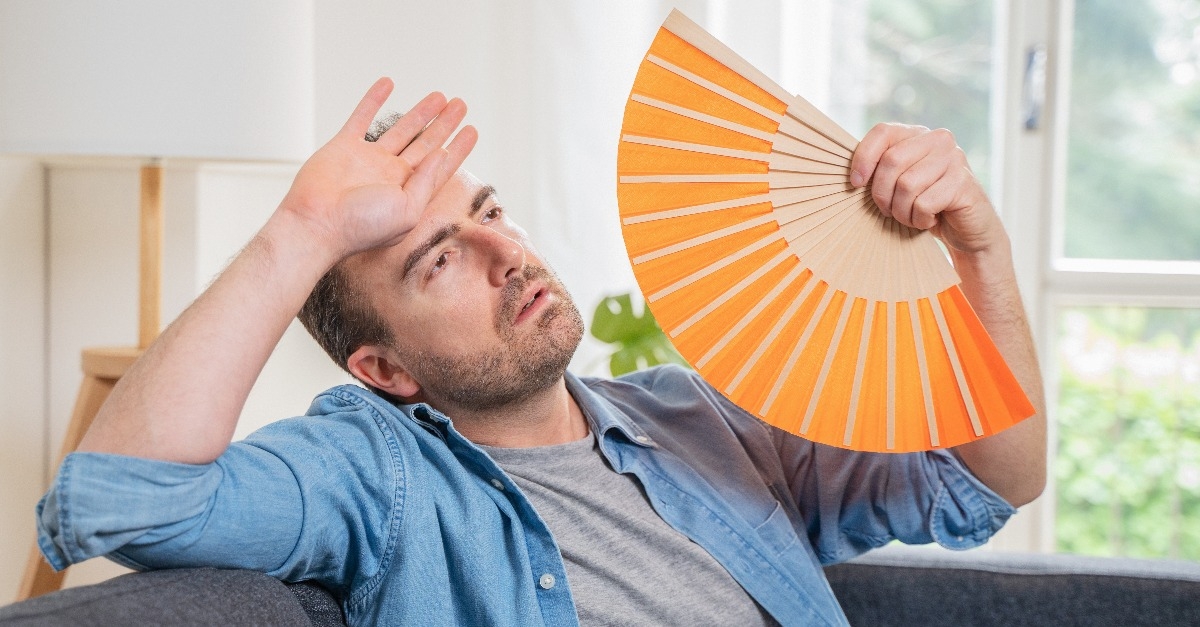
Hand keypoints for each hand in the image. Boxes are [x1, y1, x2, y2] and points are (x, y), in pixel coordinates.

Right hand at [278, 77, 477, 259]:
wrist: (317, 223)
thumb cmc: (362, 226)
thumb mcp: (408, 210)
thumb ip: (426, 181)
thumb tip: (441, 154)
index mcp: (410, 192)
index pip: (440, 166)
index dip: (458, 148)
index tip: (472, 130)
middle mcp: (392, 175)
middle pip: (426, 143)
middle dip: (444, 124)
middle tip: (461, 105)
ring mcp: (368, 160)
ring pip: (400, 129)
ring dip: (420, 112)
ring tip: (440, 96)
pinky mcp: (344, 147)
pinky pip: (362, 117)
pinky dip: (374, 99)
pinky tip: (388, 84)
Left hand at [849, 123, 1003, 255]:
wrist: (966, 229)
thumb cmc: (924, 205)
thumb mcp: (898, 183)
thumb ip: (881, 170)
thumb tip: (852, 174)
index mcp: (918, 134)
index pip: (883, 132)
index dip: (864, 158)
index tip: (856, 184)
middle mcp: (938, 139)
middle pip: (891, 161)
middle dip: (882, 194)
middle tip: (888, 211)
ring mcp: (954, 158)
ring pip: (906, 185)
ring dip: (901, 211)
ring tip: (910, 217)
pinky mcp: (963, 183)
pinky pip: (923, 203)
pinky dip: (919, 219)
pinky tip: (928, 220)